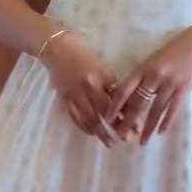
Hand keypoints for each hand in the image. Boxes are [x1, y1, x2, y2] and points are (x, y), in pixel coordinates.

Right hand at [42, 31, 129, 147]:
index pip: (116, 100)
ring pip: (89, 119)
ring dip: (101, 133)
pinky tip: (92, 133)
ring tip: (110, 143)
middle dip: (116, 127)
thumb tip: (123, 101)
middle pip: (104, 113)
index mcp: (99, 77)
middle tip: (126, 139)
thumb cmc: (81, 52)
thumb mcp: (100, 64)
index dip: (127, 114)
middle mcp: (87, 88)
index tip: (136, 126)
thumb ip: (110, 83)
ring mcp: (74, 95)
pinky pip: (75, 118)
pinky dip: (85, 127)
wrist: (55, 48)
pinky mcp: (64, 100)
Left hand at [104, 26, 191, 144]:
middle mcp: (154, 76)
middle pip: (138, 102)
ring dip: (147, 127)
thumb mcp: (153, 60)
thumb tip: (129, 96)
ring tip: (142, 141)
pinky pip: (173, 109)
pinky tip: (161, 133)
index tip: (106, 118)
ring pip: (155, 109)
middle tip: (120, 136)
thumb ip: (142, 76)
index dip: (114, 105)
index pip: (124, 89)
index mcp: (143, 68)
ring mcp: (170, 82)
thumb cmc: (173, 51)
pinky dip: (166, 122)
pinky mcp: (184, 88)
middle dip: (128, 121)